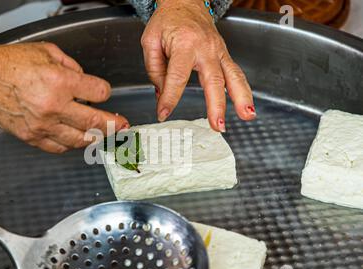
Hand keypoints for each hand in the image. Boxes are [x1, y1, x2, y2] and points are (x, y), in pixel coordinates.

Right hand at [0, 36, 128, 152]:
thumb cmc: (9, 64)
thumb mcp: (47, 51)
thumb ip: (72, 67)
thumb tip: (85, 82)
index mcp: (60, 81)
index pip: (99, 92)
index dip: (105, 92)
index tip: (104, 93)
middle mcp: (53, 106)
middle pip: (95, 122)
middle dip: (114, 124)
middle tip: (122, 125)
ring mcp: (43, 125)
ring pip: (80, 140)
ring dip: (96, 138)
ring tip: (103, 134)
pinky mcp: (32, 137)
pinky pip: (59, 148)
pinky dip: (71, 145)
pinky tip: (76, 139)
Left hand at [141, 0, 255, 131]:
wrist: (185, 2)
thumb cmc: (167, 21)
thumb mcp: (151, 42)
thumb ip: (155, 70)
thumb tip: (162, 96)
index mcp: (184, 43)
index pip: (177, 77)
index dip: (170, 98)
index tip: (163, 113)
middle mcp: (206, 48)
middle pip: (214, 80)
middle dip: (217, 105)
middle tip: (218, 126)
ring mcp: (218, 50)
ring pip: (233, 76)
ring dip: (241, 98)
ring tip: (247, 116)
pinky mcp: (224, 54)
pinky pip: (236, 73)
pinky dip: (243, 90)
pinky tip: (247, 105)